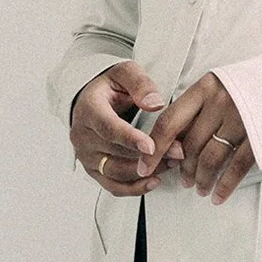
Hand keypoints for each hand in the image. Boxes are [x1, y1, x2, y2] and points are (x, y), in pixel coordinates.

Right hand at [70, 61, 184, 195]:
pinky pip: (112, 186)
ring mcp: (87, 155)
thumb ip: (140, 84)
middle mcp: (83, 135)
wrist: (91, 98)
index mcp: (89, 110)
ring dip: (145, 171)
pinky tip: (153, 181)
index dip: (130, 139)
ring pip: (116, 172)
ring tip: (171, 162)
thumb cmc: (110, 86)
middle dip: (148, 156)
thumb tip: (155, 103)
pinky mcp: (94, 169)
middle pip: (115, 153)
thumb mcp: (125, 73)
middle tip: (178, 152)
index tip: (151, 146)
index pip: (108, 128)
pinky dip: (133, 188)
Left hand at [146, 72, 256, 205]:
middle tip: (184, 181)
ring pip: (210, 158)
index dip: (154, 148)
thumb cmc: (257, 84)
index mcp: (206, 87)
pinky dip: (225, 185)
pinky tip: (219, 195)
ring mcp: (241, 118)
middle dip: (183, 168)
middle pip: (190, 144)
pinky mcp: (260, 135)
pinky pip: (236, 166)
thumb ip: (200, 106)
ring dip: (202, 179)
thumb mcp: (223, 84)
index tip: (144, 165)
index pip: (169, 121)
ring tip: (201, 189)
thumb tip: (176, 140)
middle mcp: (220, 101)